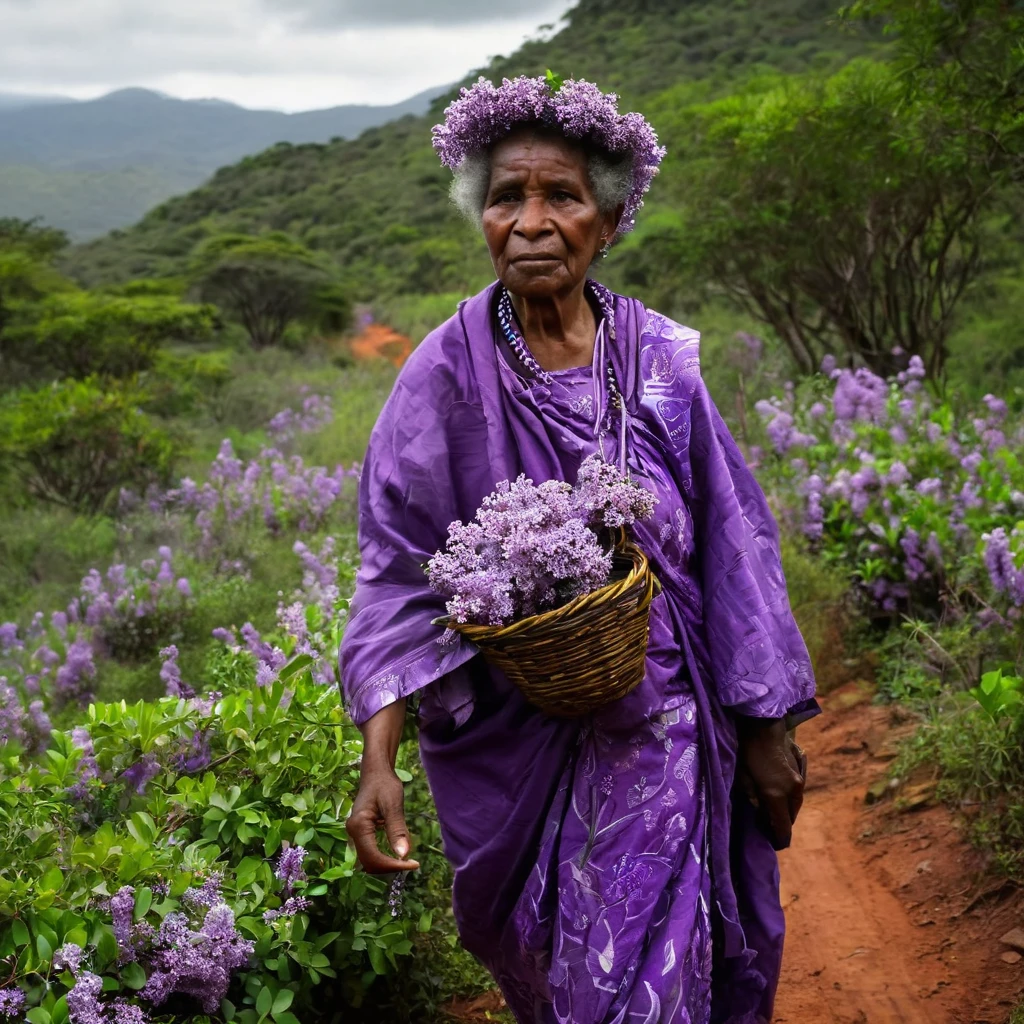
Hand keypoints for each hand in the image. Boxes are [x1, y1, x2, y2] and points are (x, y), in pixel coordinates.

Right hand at [346, 764, 420, 873]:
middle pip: (369, 863)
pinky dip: (384, 857)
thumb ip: (397, 830)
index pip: (374, 858)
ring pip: (369, 861)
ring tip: (407, 860)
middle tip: (413, 863)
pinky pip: (370, 853)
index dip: (393, 866)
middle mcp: (353, 833)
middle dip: (391, 867)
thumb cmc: (385, 784)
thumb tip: (403, 856)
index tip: (414, 864)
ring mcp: (355, 834)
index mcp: (359, 826)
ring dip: (387, 864)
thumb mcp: (394, 805)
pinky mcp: (360, 833)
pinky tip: (398, 853)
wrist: (376, 772)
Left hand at [737, 717, 806, 850]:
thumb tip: (759, 813)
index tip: (773, 845)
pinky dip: (789, 797)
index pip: (783, 827)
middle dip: (781, 825)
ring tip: (774, 814)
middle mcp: (793, 791)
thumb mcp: (742, 778)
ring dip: (786, 811)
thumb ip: (752, 799)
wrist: (763, 724)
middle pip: (791, 818)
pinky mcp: (801, 768)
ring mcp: (799, 778)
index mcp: (777, 796)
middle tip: (768, 828)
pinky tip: (780, 795)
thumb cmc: (747, 751)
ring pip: (796, 804)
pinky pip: (797, 790)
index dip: (779, 839)